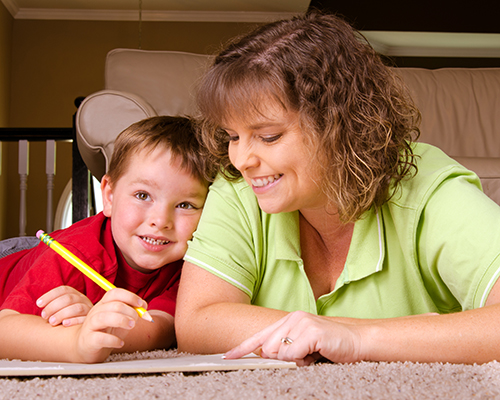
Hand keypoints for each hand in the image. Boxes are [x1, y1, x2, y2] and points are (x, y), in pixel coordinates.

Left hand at [37, 286, 92, 326]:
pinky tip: (64, 324)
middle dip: (53, 306)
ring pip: (77, 308)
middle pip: (69, 298)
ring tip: (51, 322)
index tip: (38, 304)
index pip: (63, 290)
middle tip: (44, 316)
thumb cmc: (67, 318)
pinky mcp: (90, 320)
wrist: (87, 328)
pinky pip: (84, 319)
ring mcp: (88, 309)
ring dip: (62, 314)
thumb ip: (53, 306)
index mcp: (75, 294)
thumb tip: (38, 304)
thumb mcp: (62, 308)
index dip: (50, 295)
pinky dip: (74, 320)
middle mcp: (82, 300)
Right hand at [74, 288, 147, 362]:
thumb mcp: (120, 318)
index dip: (130, 296)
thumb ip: (131, 311)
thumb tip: (144, 306)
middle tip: (136, 321)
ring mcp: (90, 326)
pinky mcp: (89, 340)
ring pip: (104, 318)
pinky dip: (113, 340)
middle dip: (130, 311)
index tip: (141, 305)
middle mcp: (95, 312)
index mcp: (103, 304)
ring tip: (131, 326)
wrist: (86, 347)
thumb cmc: (106, 331)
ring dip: (122, 320)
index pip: (115, 293)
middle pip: (113, 305)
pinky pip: (100, 338)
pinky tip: (120, 343)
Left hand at [223, 310, 362, 365]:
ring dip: (295, 361)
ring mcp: (301, 323)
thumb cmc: (330, 346)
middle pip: (268, 347)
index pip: (260, 336)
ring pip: (280, 353)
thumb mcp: (304, 347)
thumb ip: (286, 349)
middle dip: (282, 359)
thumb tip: (267, 355)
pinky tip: (316, 354)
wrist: (357, 341)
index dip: (243, 347)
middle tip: (304, 357)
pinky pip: (293, 355)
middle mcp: (292, 318)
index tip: (227, 356)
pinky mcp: (311, 331)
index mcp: (288, 321)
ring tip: (312, 355)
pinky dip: (302, 360)